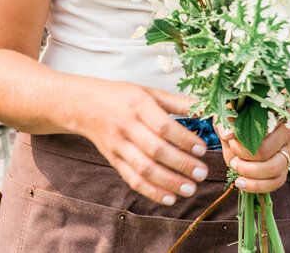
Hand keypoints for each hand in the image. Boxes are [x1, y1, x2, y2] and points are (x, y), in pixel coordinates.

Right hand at [78, 79, 208, 205]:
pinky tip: (169, 198)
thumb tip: (204, 109)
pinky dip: (151, 191)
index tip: (202, 149)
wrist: (86, 105)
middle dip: (181, 164)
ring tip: (190, 189)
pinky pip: (132, 179)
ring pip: (144, 169)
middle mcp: (127, 126)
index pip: (163, 126)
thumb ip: (177, 102)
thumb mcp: (149, 92)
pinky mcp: (113, 160)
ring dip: (169, 182)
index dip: (184, 139)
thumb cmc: (123, 96)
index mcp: (138, 105)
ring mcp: (118, 146)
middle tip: (202, 173)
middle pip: (155, 150)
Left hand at [214, 120, 289, 193]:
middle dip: (245, 159)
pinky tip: (240, 183)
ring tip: (236, 169)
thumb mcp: (226, 118)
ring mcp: (286, 152)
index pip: (262, 130)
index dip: (244, 140)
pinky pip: (276, 182)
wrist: (238, 134)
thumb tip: (228, 134)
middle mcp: (284, 133)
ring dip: (251, 173)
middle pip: (267, 151)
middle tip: (233, 159)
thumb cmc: (233, 122)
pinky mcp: (283, 169)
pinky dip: (257, 186)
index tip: (231, 142)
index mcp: (272, 115)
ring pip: (275, 169)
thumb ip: (226, 124)